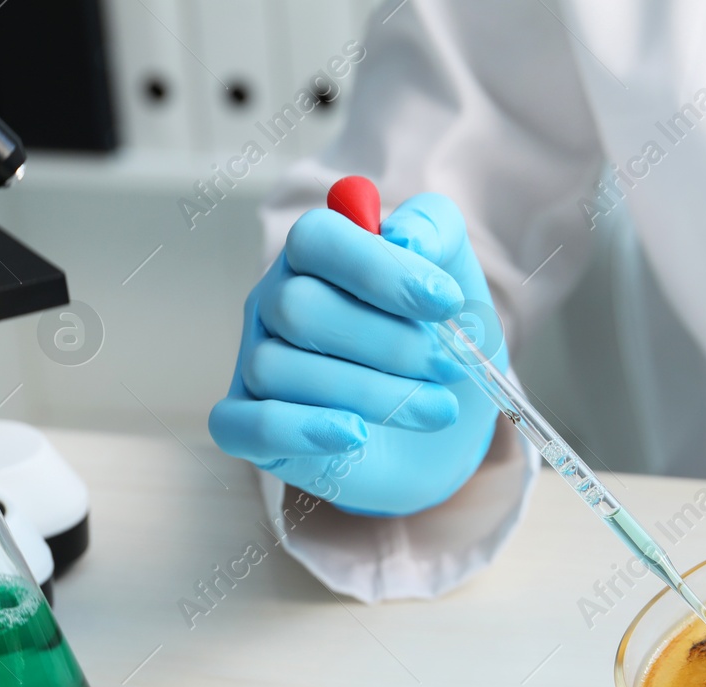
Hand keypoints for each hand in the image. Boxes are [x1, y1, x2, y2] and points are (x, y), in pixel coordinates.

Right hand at [209, 193, 503, 515]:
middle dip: (389, 342)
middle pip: (298, 307)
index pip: (316, 239)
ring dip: (372, 393)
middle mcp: (275, 304)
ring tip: (438, 409)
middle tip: (450, 366)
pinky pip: (246, 425)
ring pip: (279, 369)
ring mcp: (257, 365)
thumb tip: (404, 234)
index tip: (447, 302)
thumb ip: (437, 232)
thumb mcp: (458, 282)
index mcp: (316, 259)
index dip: (380, 268)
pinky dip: (299, 430)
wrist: (446, 434)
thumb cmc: (441, 348)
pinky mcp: (251, 429)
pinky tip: (355, 435)